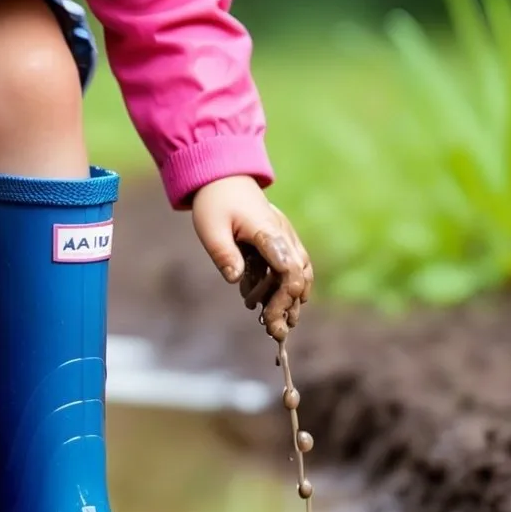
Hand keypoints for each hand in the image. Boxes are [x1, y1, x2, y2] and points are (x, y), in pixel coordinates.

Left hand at [191, 176, 312, 341]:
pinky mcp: (282, 243)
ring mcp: (285, 238)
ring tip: (275, 326)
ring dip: (291, 301)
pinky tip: (266, 306)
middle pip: (298, 274)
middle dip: (288, 304)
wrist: (224, 179)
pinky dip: (284, 290)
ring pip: (300, 273)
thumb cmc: (214, 203)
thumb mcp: (210, 229)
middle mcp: (282, 234)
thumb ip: (224, 253)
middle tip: (274, 332)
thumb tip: (235, 279)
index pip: (286, 263)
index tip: (276, 313)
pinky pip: (292, 270)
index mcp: (266, 230)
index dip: (286, 290)